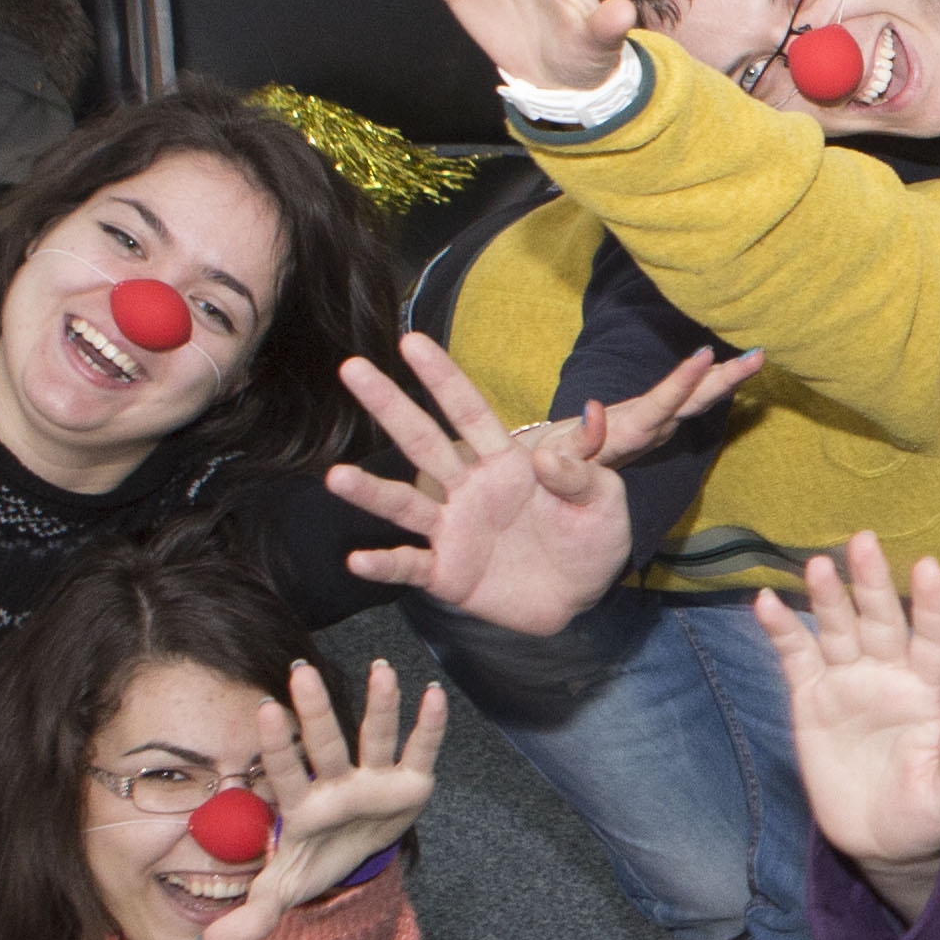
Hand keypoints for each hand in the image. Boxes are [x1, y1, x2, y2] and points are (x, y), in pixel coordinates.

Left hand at [193, 659, 443, 939]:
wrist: (353, 856)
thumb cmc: (313, 859)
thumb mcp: (283, 889)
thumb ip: (250, 915)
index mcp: (304, 805)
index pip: (285, 771)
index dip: (276, 745)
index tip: (264, 710)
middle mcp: (337, 784)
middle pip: (326, 745)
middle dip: (316, 712)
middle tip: (302, 673)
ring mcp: (374, 779)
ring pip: (374, 737)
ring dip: (380, 705)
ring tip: (382, 669)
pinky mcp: (409, 783)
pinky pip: (420, 751)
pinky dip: (429, 725)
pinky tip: (436, 695)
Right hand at [324, 330, 760, 634]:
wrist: (580, 597)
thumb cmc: (591, 538)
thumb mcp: (605, 502)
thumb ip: (583, 474)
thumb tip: (550, 458)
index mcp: (506, 462)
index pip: (470, 411)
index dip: (443, 377)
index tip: (411, 341)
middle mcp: (469, 488)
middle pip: (423, 442)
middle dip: (389, 405)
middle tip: (351, 368)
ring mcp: (453, 530)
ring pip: (405, 505)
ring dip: (370, 492)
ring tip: (335, 478)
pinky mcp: (447, 573)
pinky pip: (410, 565)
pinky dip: (384, 564)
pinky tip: (357, 560)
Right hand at [751, 533, 939, 910]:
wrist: (879, 839)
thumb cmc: (925, 815)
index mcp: (927, 692)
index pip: (934, 640)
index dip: (932, 606)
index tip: (929, 567)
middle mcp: (888, 675)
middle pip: (881, 620)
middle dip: (872, 583)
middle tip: (864, 542)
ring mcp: (848, 682)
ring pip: (838, 628)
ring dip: (828, 597)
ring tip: (819, 566)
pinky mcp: (811, 698)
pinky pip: (795, 656)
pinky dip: (780, 629)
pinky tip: (766, 602)